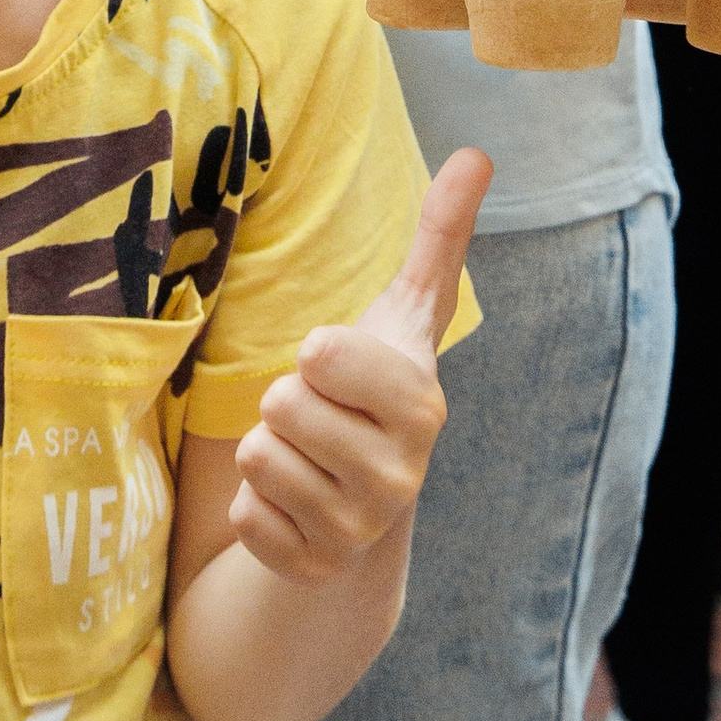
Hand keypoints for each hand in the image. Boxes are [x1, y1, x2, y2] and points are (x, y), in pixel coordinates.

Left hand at [229, 149, 489, 582]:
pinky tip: (295, 501)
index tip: (338, 366)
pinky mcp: (311, 568)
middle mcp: (399, 479)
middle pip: (278, 405)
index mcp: (421, 408)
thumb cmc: (376, 385)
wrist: (366, 499)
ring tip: (308, 454)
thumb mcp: (405, 313)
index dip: (316, 352)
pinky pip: (243, 516)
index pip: (321, 354)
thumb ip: (440, 236)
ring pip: (256, 459)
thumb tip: (478, 152)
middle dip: (285, 400)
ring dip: (268, 450)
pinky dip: (255, 505)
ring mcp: (357, 532)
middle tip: (320, 414)